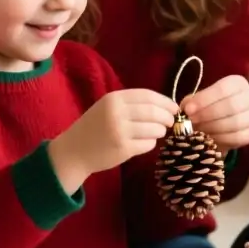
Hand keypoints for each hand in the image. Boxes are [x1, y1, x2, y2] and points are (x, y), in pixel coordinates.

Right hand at [49, 89, 177, 193]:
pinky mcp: (123, 149)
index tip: (174, 108)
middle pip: (154, 112)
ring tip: (157, 132)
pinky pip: (148, 144)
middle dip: (167, 117)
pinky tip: (144, 143)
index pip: (148, 96)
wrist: (73, 151)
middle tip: (171, 122)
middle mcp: (117, 113)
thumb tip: (165, 106)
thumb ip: (132, 104)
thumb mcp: (108, 107)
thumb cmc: (94, 127)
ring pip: (154, 129)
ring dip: (160, 131)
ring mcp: (120, 132)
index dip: (165, 101)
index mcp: (114, 98)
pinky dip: (151, 143)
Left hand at [182, 75, 248, 149]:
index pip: (223, 89)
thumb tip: (186, 109)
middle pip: (231, 105)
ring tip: (198, 131)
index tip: (188, 110)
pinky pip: (238, 137)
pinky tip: (209, 139)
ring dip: (213, 128)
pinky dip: (221, 139)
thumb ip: (192, 102)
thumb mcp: (200, 100)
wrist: (222, 123)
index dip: (204, 100)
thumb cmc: (210, 107)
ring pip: (235, 123)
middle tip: (192, 122)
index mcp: (238, 83)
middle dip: (208, 115)